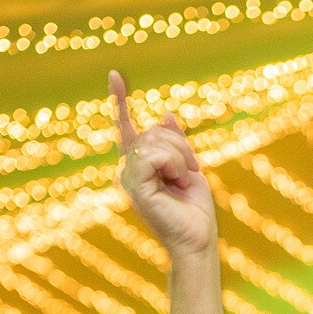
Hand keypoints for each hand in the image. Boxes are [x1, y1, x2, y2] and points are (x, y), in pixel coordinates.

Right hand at [110, 70, 216, 260]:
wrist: (198, 238)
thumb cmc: (195, 209)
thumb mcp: (188, 167)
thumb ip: (175, 143)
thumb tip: (166, 115)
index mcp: (140, 164)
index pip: (127, 128)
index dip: (120, 100)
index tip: (114, 74)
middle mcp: (130, 170)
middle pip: (152, 132)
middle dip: (180, 145)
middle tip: (191, 170)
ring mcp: (130, 179)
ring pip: (154, 142)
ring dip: (180, 156)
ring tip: (184, 179)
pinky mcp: (136, 188)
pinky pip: (153, 155)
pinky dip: (173, 163)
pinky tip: (177, 179)